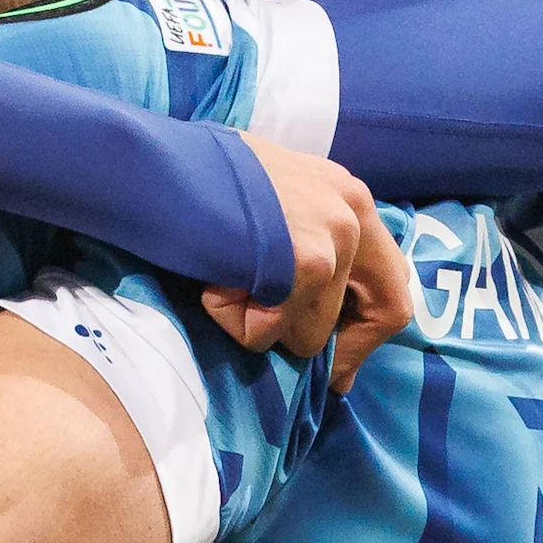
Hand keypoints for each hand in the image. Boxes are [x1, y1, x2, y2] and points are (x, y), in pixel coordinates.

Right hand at [209, 138, 410, 390]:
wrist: (150, 166)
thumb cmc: (188, 175)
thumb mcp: (266, 194)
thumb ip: (299, 233)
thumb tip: (310, 302)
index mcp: (346, 194)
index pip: (391, 278)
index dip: (366, 330)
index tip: (339, 363)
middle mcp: (353, 211)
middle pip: (387, 312)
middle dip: (346, 352)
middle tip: (315, 376)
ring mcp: (334, 238)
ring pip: (313, 333)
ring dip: (262, 327)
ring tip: (222, 285)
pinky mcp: (306, 265)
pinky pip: (270, 333)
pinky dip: (233, 322)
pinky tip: (211, 280)